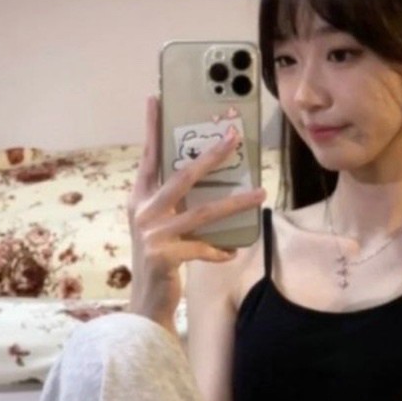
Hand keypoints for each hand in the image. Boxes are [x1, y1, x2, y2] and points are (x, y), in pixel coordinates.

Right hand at [127, 95, 263, 329]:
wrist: (145, 302)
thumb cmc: (159, 259)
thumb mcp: (160, 225)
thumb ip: (175, 203)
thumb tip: (210, 179)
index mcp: (140, 199)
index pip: (149, 156)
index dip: (153, 128)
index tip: (156, 98)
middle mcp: (143, 212)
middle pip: (182, 175)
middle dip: (212, 155)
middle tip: (234, 137)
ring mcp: (153, 234)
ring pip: (202, 212)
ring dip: (235, 203)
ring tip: (260, 193)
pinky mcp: (164, 256)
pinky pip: (202, 247)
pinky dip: (219, 249)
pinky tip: (232, 251)